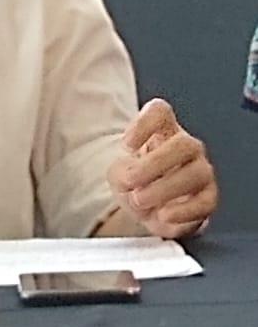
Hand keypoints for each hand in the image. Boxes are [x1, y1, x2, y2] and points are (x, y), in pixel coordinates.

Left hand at [107, 97, 217, 238]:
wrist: (147, 210)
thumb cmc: (135, 181)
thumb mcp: (118, 173)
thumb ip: (122, 172)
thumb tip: (132, 179)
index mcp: (163, 130)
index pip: (161, 112)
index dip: (144, 124)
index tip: (126, 146)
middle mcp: (187, 146)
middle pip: (184, 143)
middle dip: (155, 164)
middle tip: (132, 180)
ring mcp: (201, 171)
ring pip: (196, 173)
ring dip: (165, 189)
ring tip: (140, 200)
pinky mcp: (208, 199)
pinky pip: (205, 202)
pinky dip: (183, 210)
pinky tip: (163, 215)